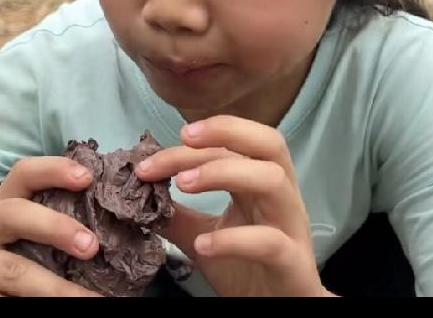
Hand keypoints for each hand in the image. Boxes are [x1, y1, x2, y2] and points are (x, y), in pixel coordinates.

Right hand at [0, 157, 103, 296]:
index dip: (53, 170)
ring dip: (55, 289)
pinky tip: (49, 312)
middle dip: (56, 229)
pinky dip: (21, 306)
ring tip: (89, 300)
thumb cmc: (1, 262)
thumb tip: (100, 241)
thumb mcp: (20, 241)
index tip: (86, 178)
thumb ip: (46, 234)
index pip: (23, 175)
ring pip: (11, 270)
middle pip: (15, 215)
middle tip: (92, 247)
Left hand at [136, 115, 333, 296]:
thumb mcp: (202, 234)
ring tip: (182, 185)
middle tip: (183, 138)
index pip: (235, 145)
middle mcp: (282, 197)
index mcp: (261, 184)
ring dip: (224, 172)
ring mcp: (291, 227)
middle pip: (269, 143)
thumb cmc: (245, 267)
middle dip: (226, 132)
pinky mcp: (292, 262)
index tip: (151, 159)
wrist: (277, 309)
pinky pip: (268, 241)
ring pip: (272, 180)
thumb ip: (176, 213)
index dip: (195, 143)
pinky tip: (201, 245)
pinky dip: (232, 239)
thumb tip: (139, 192)